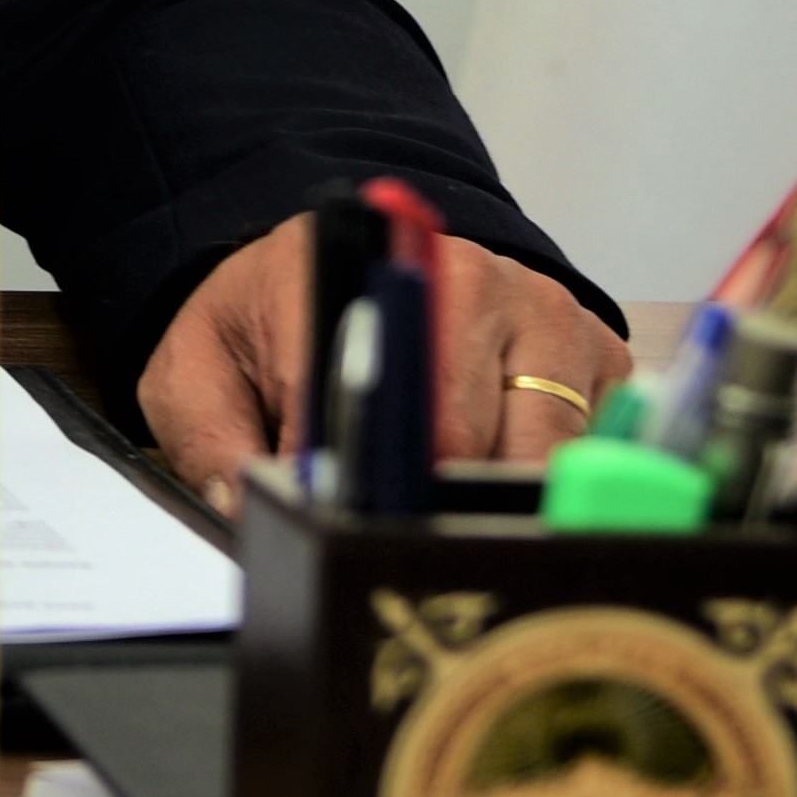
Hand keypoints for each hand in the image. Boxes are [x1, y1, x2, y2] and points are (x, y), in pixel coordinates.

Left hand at [131, 224, 632, 507]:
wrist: (349, 269)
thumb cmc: (275, 322)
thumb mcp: (201, 371)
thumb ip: (212, 440)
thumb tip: (251, 512)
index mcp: (361, 268)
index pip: (374, 389)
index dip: (359, 474)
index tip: (347, 521)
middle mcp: (468, 278)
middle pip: (465, 438)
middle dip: (421, 501)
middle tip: (385, 527)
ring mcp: (543, 312)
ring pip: (535, 455)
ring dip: (487, 499)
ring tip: (435, 501)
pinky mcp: (595, 352)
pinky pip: (588, 446)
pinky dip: (545, 479)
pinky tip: (494, 470)